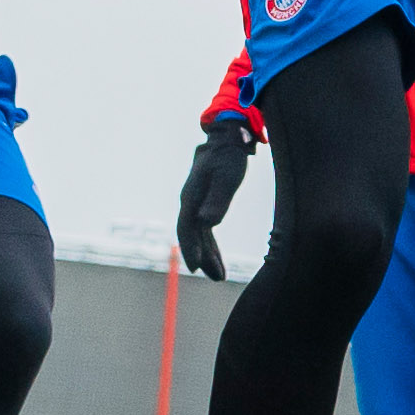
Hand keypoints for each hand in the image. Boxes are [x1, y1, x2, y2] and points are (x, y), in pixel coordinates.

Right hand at [174, 120, 255, 276]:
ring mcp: (196, 203)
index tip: (197, 267)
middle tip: (216, 278)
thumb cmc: (228, 156)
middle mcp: (190, 202)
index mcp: (191, 197)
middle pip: (192, 235)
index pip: (187, 227)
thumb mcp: (227, 178)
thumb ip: (217, 201)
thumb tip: (206, 223)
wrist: (227, 137)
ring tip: (220, 276)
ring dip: (208, 255)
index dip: (191, 248)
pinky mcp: (205, 203)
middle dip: (202, 257)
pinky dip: (210, 245)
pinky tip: (217, 258)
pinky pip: (205, 229)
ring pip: (199, 235)